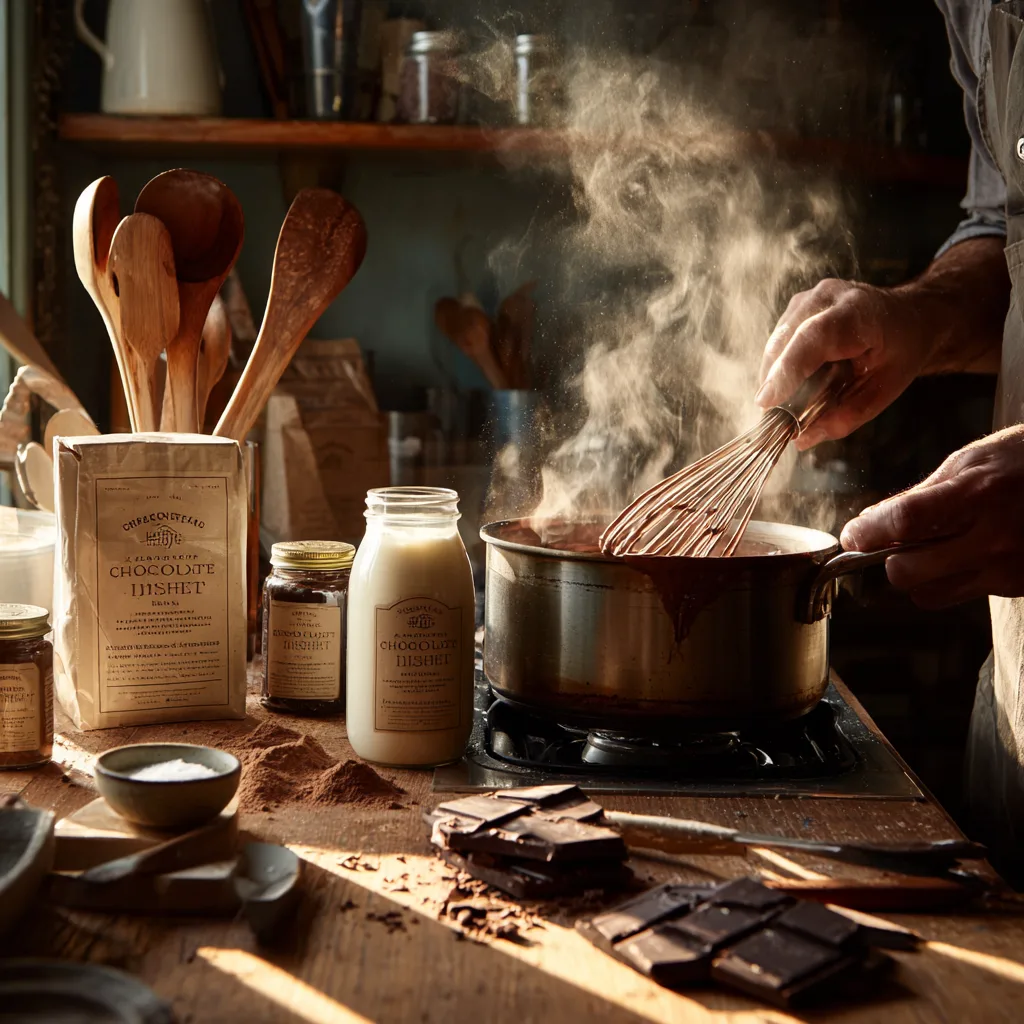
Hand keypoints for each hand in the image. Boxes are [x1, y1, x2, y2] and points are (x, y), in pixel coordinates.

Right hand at [755, 278, 929, 449]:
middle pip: (787, 340)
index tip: (766, 402)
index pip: (813, 339)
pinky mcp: (797, 307)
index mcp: (859, 313)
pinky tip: (788, 387)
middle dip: (774, 382)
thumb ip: (847, 415)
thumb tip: (802, 440)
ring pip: (776, 342)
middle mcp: (829, 297)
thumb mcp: (886, 389)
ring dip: (773, 377)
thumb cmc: (901, 352)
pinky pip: (777, 342)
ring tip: (783, 406)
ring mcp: (809, 298)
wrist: (909, 316)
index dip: (786, 371)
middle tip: (772, 421)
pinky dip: (777, 368)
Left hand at [840, 426, 1023, 607]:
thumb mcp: (971, 461)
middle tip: (893, 541)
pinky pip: (961, 594)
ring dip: (918, 575)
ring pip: (930, 593)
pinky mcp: (1019, 587)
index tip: (852, 535)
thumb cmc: (1023, 461)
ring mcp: (1008, 568)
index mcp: (980, 493)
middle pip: (909, 571)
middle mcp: (995, 537)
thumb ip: (922, 494)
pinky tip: (968, 552)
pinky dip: (951, 578)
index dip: (868, 532)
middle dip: (890, 558)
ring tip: (933, 548)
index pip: (905, 521)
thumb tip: (874, 521)